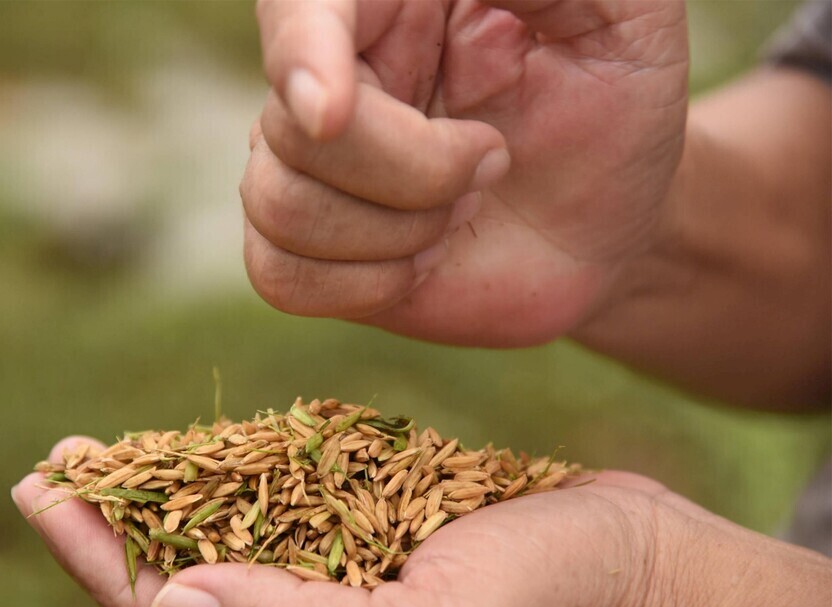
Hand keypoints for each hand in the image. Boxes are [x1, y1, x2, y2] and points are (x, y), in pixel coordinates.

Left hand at [14, 438, 831, 606]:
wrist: (646, 576)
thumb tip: (172, 604)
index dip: (100, 560)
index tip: (46, 493)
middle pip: (184, 582)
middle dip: (115, 525)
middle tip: (59, 465)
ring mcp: (343, 590)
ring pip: (227, 541)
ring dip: (167, 494)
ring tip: (106, 452)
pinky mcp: (376, 544)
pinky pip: (286, 511)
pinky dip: (239, 475)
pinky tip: (206, 449)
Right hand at [240, 0, 688, 345]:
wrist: (609, 222)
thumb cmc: (617, 110)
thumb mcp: (622, 17)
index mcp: (391, 4)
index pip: (299, 7)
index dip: (301, 53)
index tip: (332, 111)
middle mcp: (338, 81)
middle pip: (293, 128)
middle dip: (412, 170)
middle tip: (496, 161)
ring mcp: (314, 167)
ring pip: (280, 203)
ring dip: (397, 231)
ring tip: (465, 209)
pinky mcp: (310, 248)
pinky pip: (280, 275)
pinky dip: (360, 285)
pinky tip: (419, 264)